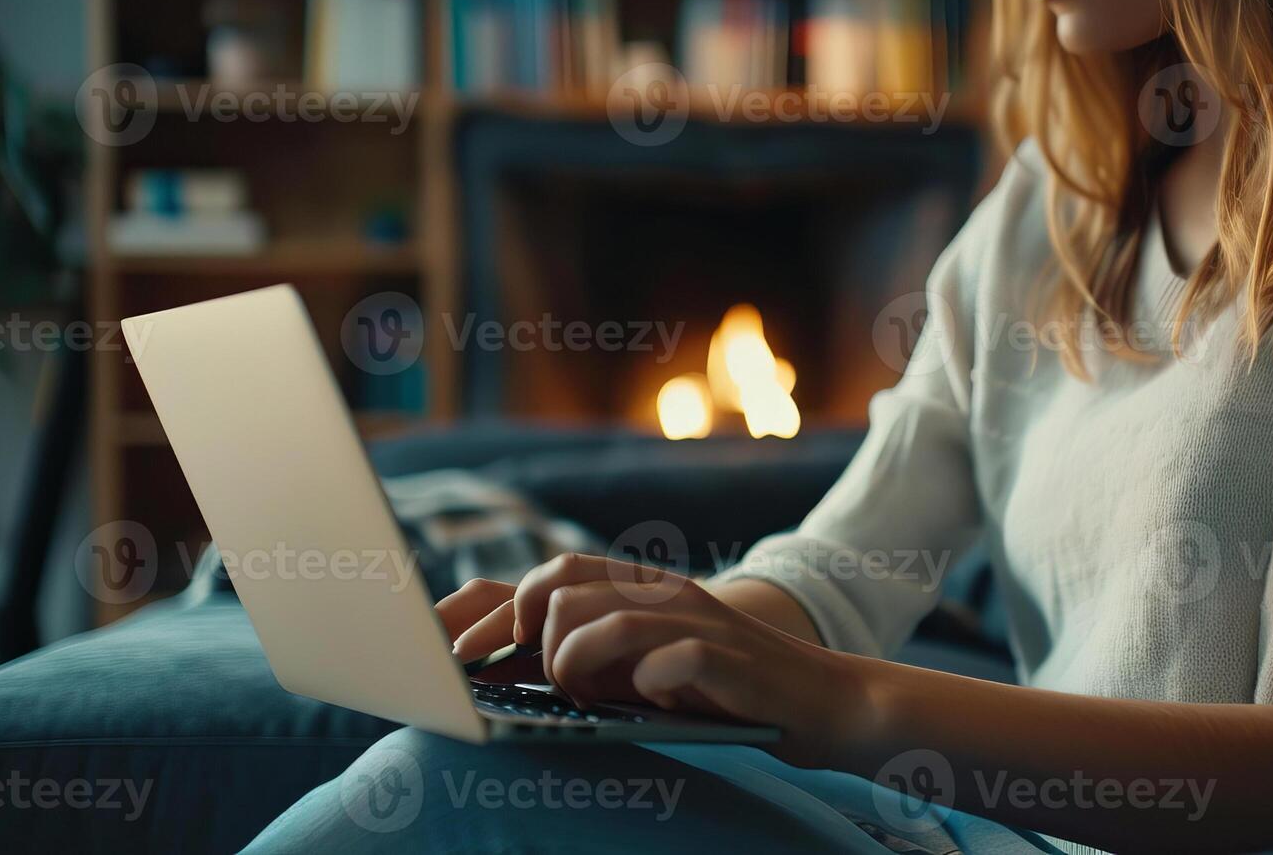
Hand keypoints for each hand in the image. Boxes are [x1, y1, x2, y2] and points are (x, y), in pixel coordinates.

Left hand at [435, 555, 877, 766]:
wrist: (823, 701)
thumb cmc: (728, 687)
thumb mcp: (653, 662)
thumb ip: (599, 653)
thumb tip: (517, 664)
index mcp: (645, 587)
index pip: (554, 571)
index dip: (496, 605)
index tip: (450, 650)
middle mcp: (665, 592)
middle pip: (563, 590)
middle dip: (536, 641)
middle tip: (551, 684)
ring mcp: (696, 621)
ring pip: (602, 622)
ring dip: (578, 666)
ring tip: (592, 697)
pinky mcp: (726, 657)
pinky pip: (665, 660)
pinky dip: (647, 682)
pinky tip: (655, 697)